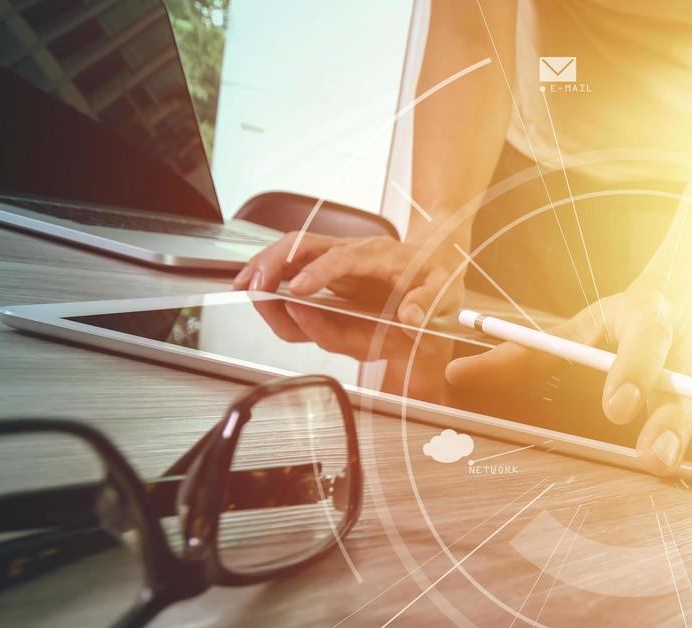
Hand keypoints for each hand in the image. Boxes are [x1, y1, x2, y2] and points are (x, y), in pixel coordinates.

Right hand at [233, 228, 465, 323]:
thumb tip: (410, 315)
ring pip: (289, 256)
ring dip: (263, 270)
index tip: (297, 291)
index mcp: (380, 256)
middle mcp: (350, 254)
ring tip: (245, 289)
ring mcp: (334, 263)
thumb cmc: (437, 275)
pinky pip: (289, 269)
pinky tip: (252, 291)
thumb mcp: (446, 290)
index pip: (343, 260)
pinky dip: (267, 277)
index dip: (318, 274)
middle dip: (274, 266)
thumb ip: (430, 302)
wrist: (434, 258)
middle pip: (303, 248)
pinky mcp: (324, 273)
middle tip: (255, 289)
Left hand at [444, 288, 691, 481]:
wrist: (686, 293)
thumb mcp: (574, 327)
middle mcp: (688, 342)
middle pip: (686, 381)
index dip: (633, 370)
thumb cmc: (620, 323)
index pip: (644, 337)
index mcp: (645, 317)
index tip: (615, 405)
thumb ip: (521, 353)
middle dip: (674, 421)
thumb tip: (458, 373)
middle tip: (658, 458)